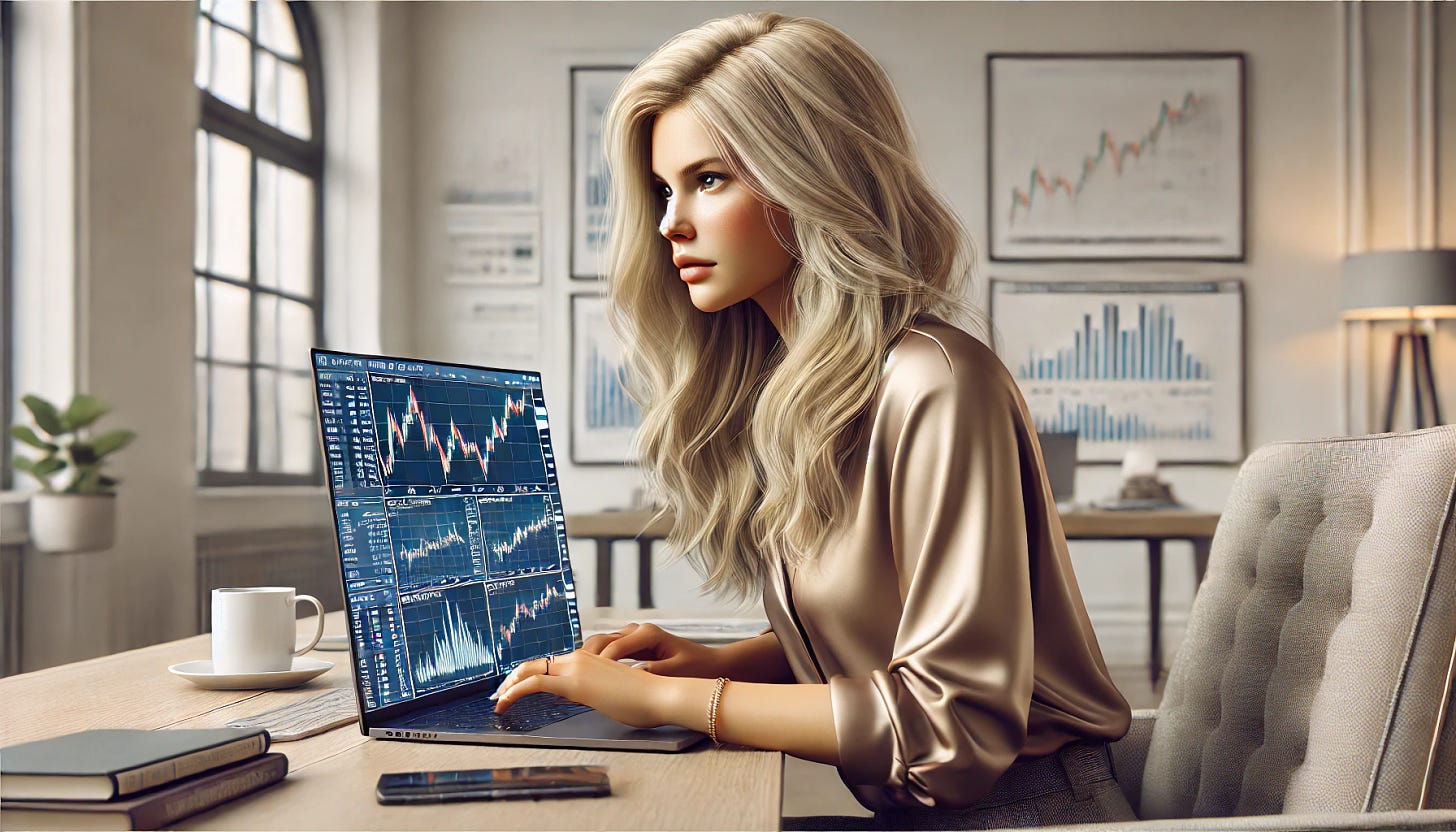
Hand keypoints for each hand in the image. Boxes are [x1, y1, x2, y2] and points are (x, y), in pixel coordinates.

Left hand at [489, 649, 674, 728]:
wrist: (660, 694)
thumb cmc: (644, 698)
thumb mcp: (614, 692)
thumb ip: (596, 691)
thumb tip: (584, 697)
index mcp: (590, 658)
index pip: (552, 663)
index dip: (531, 674)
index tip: (518, 688)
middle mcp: (580, 658)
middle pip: (536, 663)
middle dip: (513, 678)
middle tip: (500, 694)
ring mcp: (576, 668)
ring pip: (530, 670)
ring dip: (510, 686)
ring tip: (499, 702)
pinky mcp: (574, 683)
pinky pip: (534, 683)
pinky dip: (515, 692)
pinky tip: (505, 702)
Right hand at [581, 622, 724, 677]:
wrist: (709, 663)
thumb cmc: (695, 668)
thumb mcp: (675, 673)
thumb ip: (652, 674)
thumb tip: (629, 677)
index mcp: (648, 634)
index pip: (615, 648)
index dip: (601, 664)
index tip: (587, 681)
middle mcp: (638, 630)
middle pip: (602, 640)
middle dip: (587, 658)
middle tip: (572, 677)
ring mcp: (634, 635)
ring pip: (602, 642)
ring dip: (588, 657)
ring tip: (574, 676)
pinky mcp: (633, 643)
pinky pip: (608, 648)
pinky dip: (597, 659)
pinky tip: (588, 674)